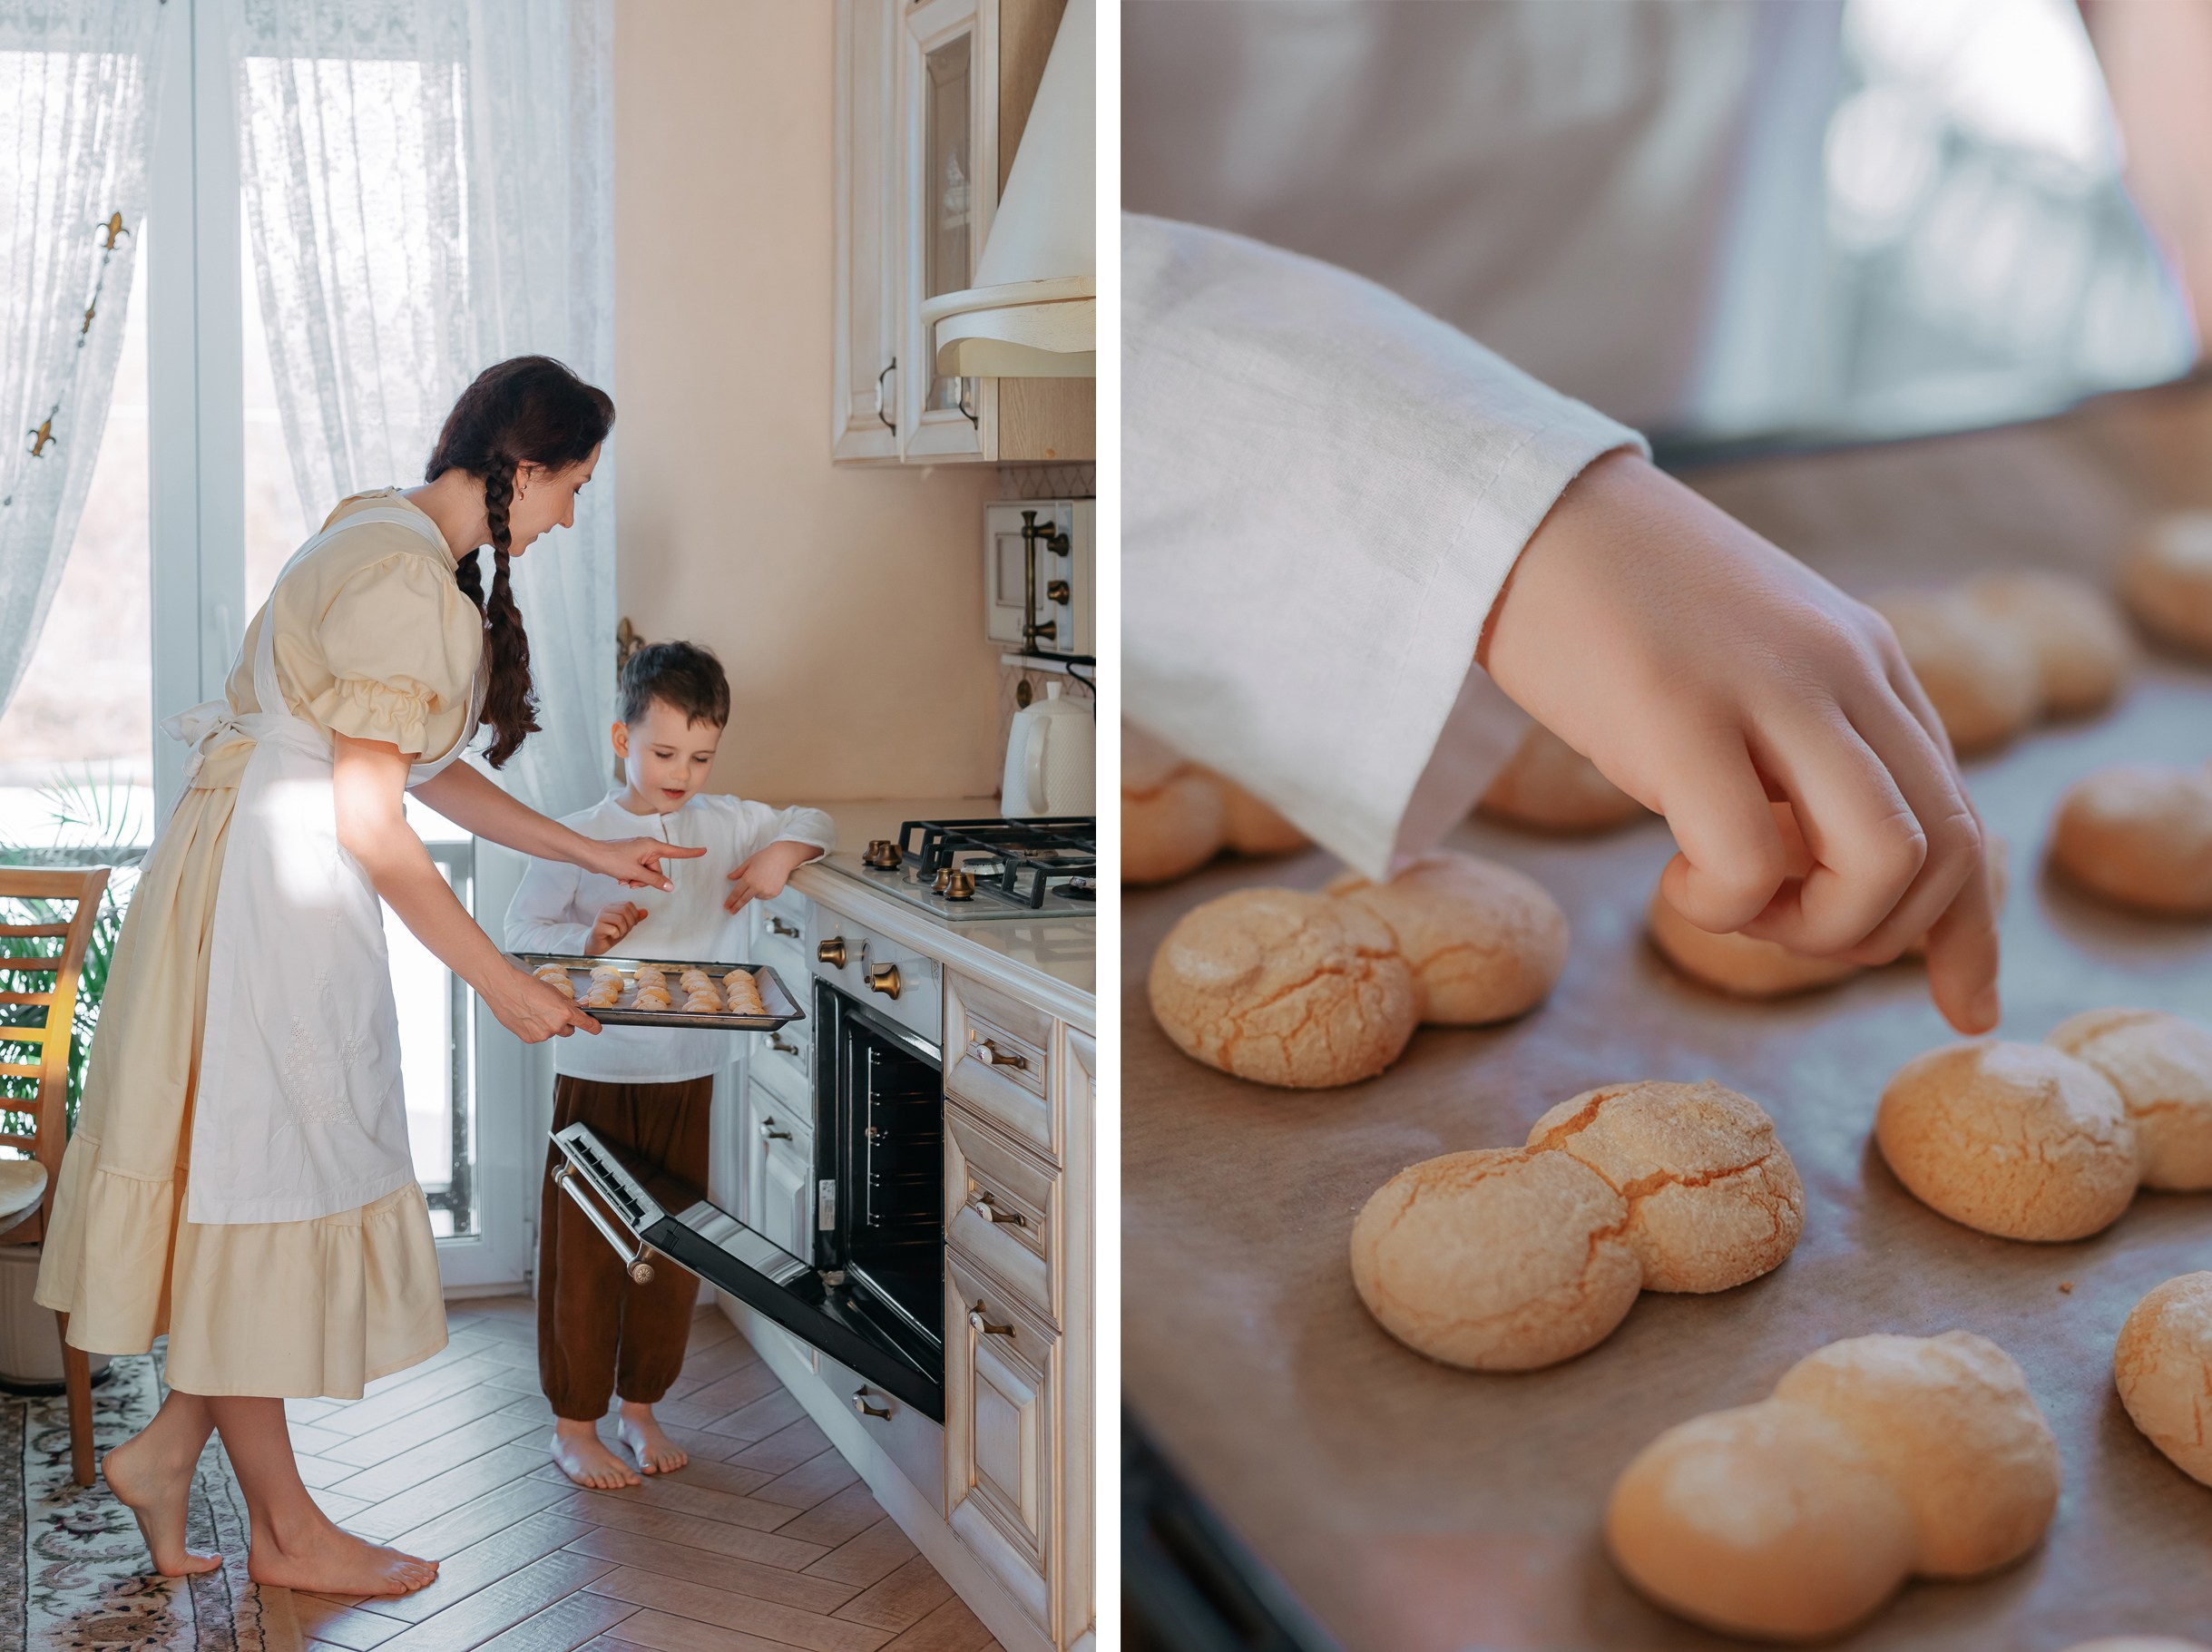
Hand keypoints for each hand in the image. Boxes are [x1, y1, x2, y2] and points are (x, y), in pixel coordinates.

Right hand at [488, 966, 600, 1043]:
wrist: (504, 988)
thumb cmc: (526, 986)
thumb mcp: (553, 991)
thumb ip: (566, 1003)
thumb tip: (575, 1008)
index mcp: (564, 1013)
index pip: (584, 1023)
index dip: (592, 1026)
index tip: (596, 1028)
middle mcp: (555, 1026)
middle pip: (568, 1031)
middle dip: (564, 1024)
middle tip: (552, 1012)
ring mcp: (542, 1034)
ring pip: (552, 1033)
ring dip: (548, 1026)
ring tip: (534, 1011)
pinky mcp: (529, 1038)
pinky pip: (538, 1036)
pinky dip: (535, 1029)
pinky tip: (527, 1017)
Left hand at [580, 836, 705, 891]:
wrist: (591, 855)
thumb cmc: (612, 859)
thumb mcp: (635, 873)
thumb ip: (654, 880)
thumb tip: (669, 886)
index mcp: (652, 846)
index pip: (676, 852)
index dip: (691, 853)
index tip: (704, 851)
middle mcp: (647, 847)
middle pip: (658, 870)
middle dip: (647, 880)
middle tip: (632, 881)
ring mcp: (638, 852)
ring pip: (647, 873)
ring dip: (637, 880)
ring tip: (624, 880)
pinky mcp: (630, 857)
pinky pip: (638, 871)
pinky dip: (631, 877)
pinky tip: (621, 879)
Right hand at [586, 901, 646, 956]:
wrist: (597, 944)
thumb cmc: (610, 934)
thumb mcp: (626, 925)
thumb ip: (635, 918)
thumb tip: (645, 912)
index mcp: (612, 906)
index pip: (628, 904)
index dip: (634, 914)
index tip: (632, 923)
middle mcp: (605, 909)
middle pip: (625, 910)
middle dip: (630, 922)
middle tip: (626, 929)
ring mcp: (600, 918)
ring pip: (620, 919)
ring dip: (623, 929)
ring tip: (619, 933)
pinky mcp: (597, 927)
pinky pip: (613, 929)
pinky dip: (617, 935)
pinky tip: (612, 936)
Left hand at [725, 841, 811, 913]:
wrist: (783, 857)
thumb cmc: (767, 857)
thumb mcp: (749, 862)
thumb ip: (738, 872)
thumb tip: (730, 877)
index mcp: (748, 878)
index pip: (736, 893)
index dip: (731, 901)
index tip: (727, 905)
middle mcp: (757, 887)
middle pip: (743, 900)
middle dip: (736, 906)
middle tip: (732, 911)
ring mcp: (766, 891)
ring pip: (755, 897)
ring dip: (753, 893)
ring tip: (760, 881)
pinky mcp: (774, 893)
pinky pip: (765, 896)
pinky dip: (763, 892)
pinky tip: (766, 883)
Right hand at [1480, 451, 1998, 1034]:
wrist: (1519, 514)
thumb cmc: (1609, 600)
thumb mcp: (1742, 664)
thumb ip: (1799, 739)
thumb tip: (1818, 856)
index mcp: (1865, 661)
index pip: (1962, 815)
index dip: (1970, 931)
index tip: (1962, 1005)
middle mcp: (1844, 672)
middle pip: (1946, 851)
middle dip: (1874, 936)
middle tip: (1776, 928)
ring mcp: (1769, 688)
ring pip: (1880, 862)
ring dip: (1809, 929)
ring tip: (1724, 901)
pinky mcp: (1680, 712)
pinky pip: (1750, 861)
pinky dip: (1717, 908)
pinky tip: (1669, 879)